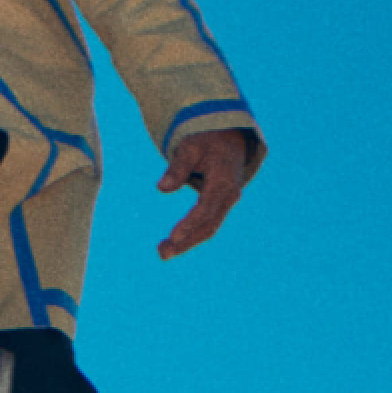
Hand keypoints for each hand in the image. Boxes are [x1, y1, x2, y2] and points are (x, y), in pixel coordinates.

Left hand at [156, 128, 250, 260]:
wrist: (230, 139)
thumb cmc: (206, 141)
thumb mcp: (190, 147)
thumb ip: (177, 167)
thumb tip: (161, 188)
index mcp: (223, 181)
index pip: (205, 209)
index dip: (189, 224)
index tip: (173, 236)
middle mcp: (229, 195)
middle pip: (208, 226)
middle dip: (186, 241)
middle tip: (162, 253)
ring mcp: (227, 202)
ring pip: (209, 228)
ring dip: (187, 242)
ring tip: (162, 252)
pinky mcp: (221, 205)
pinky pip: (208, 224)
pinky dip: (192, 234)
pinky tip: (174, 242)